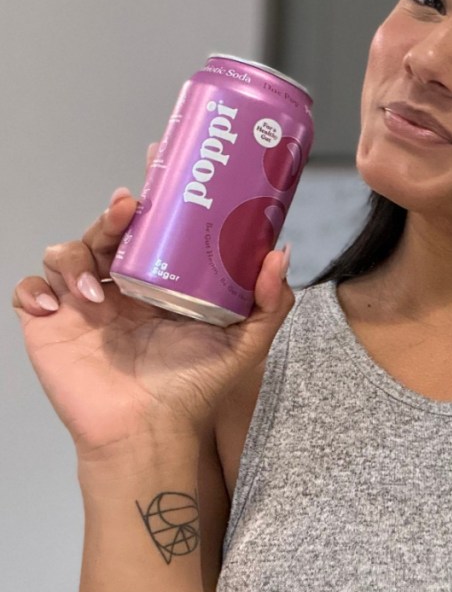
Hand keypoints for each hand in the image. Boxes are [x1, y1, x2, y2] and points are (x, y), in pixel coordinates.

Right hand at [12, 187, 293, 464]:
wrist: (149, 432)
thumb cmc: (194, 388)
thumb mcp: (244, 342)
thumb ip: (268, 301)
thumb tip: (281, 251)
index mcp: (161, 282)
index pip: (153, 227)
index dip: (153, 194)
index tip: (159, 159)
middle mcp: (122, 287)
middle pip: (107, 230)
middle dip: (113, 214)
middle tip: (129, 207)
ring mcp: (84, 304)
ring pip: (66, 251)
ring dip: (77, 257)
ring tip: (95, 289)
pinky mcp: (51, 325)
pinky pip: (30, 290)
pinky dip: (35, 290)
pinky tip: (55, 306)